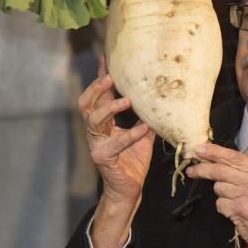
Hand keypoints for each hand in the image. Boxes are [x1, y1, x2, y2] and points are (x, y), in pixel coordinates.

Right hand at [80, 56, 155, 247]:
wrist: (129, 189)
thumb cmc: (133, 161)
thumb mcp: (142, 135)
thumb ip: (146, 117)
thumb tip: (160, 99)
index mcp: (104, 123)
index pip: (99, 96)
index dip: (100, 77)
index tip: (105, 57)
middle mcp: (96, 131)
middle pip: (87, 104)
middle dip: (96, 88)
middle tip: (110, 76)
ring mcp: (97, 144)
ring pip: (94, 120)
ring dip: (110, 108)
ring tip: (127, 100)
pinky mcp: (104, 158)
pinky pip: (116, 143)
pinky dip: (131, 134)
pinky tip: (144, 128)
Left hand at [187, 144, 247, 247]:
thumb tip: (223, 162)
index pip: (234, 156)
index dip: (214, 151)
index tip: (199, 149)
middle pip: (220, 169)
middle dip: (202, 169)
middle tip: (191, 170)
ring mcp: (247, 195)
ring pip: (218, 187)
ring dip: (221, 194)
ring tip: (234, 202)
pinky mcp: (239, 210)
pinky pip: (220, 204)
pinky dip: (223, 208)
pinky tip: (235, 213)